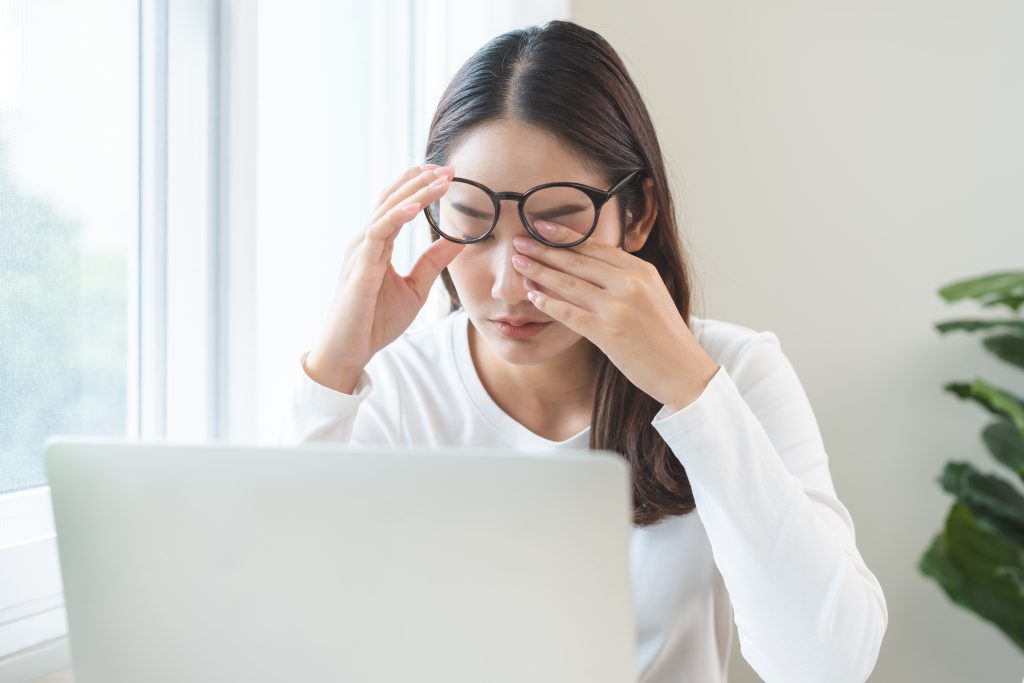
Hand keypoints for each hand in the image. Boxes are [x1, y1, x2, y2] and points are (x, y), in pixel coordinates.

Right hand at [305, 163, 465, 392]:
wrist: (349, 350)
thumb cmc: (374, 322)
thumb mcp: (415, 288)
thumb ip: (432, 262)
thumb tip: (458, 240)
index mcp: (377, 245)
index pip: (397, 205)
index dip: (419, 186)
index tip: (446, 174)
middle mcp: (365, 242)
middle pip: (392, 199)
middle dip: (421, 181)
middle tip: (449, 168)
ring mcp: (360, 252)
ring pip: (387, 210)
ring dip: (415, 192)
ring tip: (440, 179)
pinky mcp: (360, 266)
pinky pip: (378, 232)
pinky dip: (397, 216)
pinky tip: (416, 206)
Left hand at [511, 219, 719, 411]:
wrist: (683, 370)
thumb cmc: (663, 335)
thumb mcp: (651, 294)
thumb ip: (624, 278)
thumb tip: (590, 263)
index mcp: (641, 270)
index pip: (595, 247)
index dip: (564, 235)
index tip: (540, 226)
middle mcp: (630, 284)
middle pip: (577, 260)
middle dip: (544, 249)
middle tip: (519, 240)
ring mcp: (618, 308)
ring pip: (569, 283)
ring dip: (539, 272)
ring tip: (518, 263)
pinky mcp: (608, 333)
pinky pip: (569, 313)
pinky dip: (547, 303)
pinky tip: (531, 296)